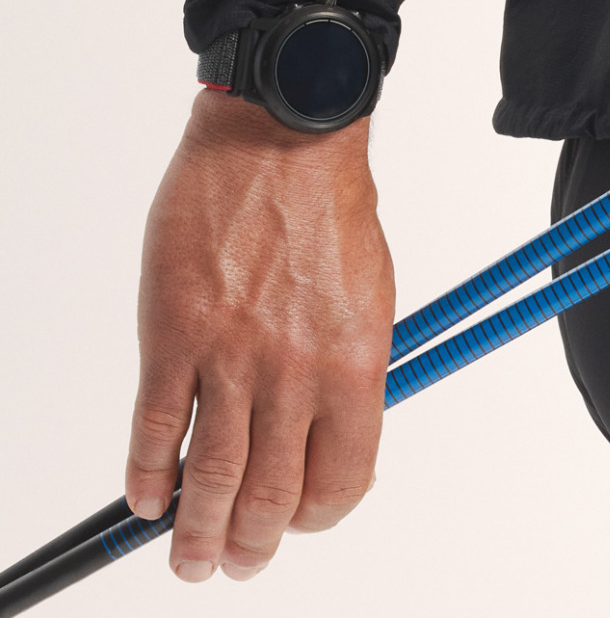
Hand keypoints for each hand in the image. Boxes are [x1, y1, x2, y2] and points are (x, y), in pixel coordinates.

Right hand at [126, 88, 394, 582]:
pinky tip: (148, 499)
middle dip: (252, 547)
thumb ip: (351, 366)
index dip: (316, 516)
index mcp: (355, 362)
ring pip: (210, 478)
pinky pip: (156, 430)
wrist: (281, 135)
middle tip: (235, 564)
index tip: (298, 523)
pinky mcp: (174, 332)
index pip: (342, 479)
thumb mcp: (370, 292)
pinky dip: (148, 477)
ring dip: (196, 534)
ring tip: (190, 559)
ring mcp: (231, 354)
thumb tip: (331, 428)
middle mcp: (296, 369)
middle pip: (271, 496)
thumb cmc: (328, 204)